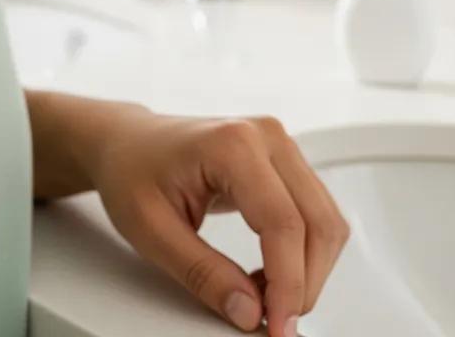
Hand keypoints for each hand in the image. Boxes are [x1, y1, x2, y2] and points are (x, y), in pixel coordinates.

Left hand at [89, 108, 349, 336]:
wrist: (128, 141)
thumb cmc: (132, 170)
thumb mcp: (151, 230)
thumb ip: (203, 273)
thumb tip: (249, 311)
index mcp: (233, 143)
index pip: (283, 223)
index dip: (287, 285)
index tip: (276, 326)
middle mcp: (266, 136)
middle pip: (317, 222)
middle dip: (304, 283)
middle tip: (272, 322)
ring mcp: (280, 144)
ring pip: (326, 220)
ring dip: (308, 270)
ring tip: (264, 296)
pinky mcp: (284, 161)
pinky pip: (316, 213)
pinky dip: (304, 252)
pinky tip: (271, 273)